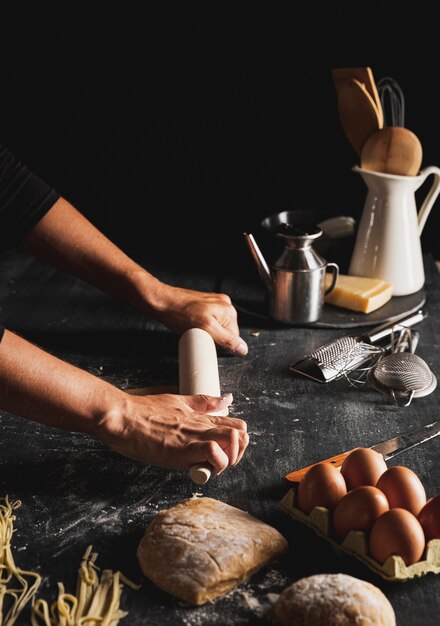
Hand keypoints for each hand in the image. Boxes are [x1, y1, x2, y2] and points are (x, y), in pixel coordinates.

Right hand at [97, 392, 248, 473]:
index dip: (236, 443)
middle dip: (237, 453)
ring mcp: (194, 435)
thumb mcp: (178, 401)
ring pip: (233, 441)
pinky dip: (214, 464)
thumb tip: (226, 399)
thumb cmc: (142, 411)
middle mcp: (202, 424)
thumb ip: (202, 403)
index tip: (222, 453)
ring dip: (228, 459)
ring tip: (209, 467)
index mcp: (201, 416)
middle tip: (218, 463)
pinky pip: (212, 452)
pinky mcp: (183, 448)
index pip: (237, 425)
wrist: (121, 416)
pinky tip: (199, 469)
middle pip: (242, 435)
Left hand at [147, 283, 247, 355]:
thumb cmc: (179, 314)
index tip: (206, 339)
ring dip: (206, 332)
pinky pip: (209, 321)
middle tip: (198, 333)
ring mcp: (215, 303)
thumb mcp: (206, 329)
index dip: (219, 343)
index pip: (234, 337)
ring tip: (193, 327)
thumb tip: (243, 349)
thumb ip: (227, 340)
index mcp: (228, 310)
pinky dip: (201, 326)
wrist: (162, 301)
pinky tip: (191, 323)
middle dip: (213, 337)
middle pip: (226, 332)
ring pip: (217, 327)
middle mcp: (224, 304)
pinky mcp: (205, 304)